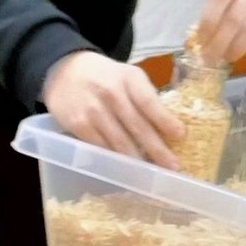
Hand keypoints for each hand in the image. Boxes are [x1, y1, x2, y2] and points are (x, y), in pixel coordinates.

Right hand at [43, 51, 182, 167]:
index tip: (180, 136)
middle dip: (157, 149)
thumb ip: (146, 97)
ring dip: (137, 160)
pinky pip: (101, 147)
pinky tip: (125, 169)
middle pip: (137, 126)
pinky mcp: (79, 125)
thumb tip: (169, 129)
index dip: (165, 120)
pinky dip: (114, 160)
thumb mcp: (128, 76)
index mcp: (129, 78)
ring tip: (151, 173)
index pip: (148, 101)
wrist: (65, 71)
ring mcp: (93, 110)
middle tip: (173, 167)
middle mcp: (111, 93)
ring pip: (119, 142)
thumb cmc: (105, 77)